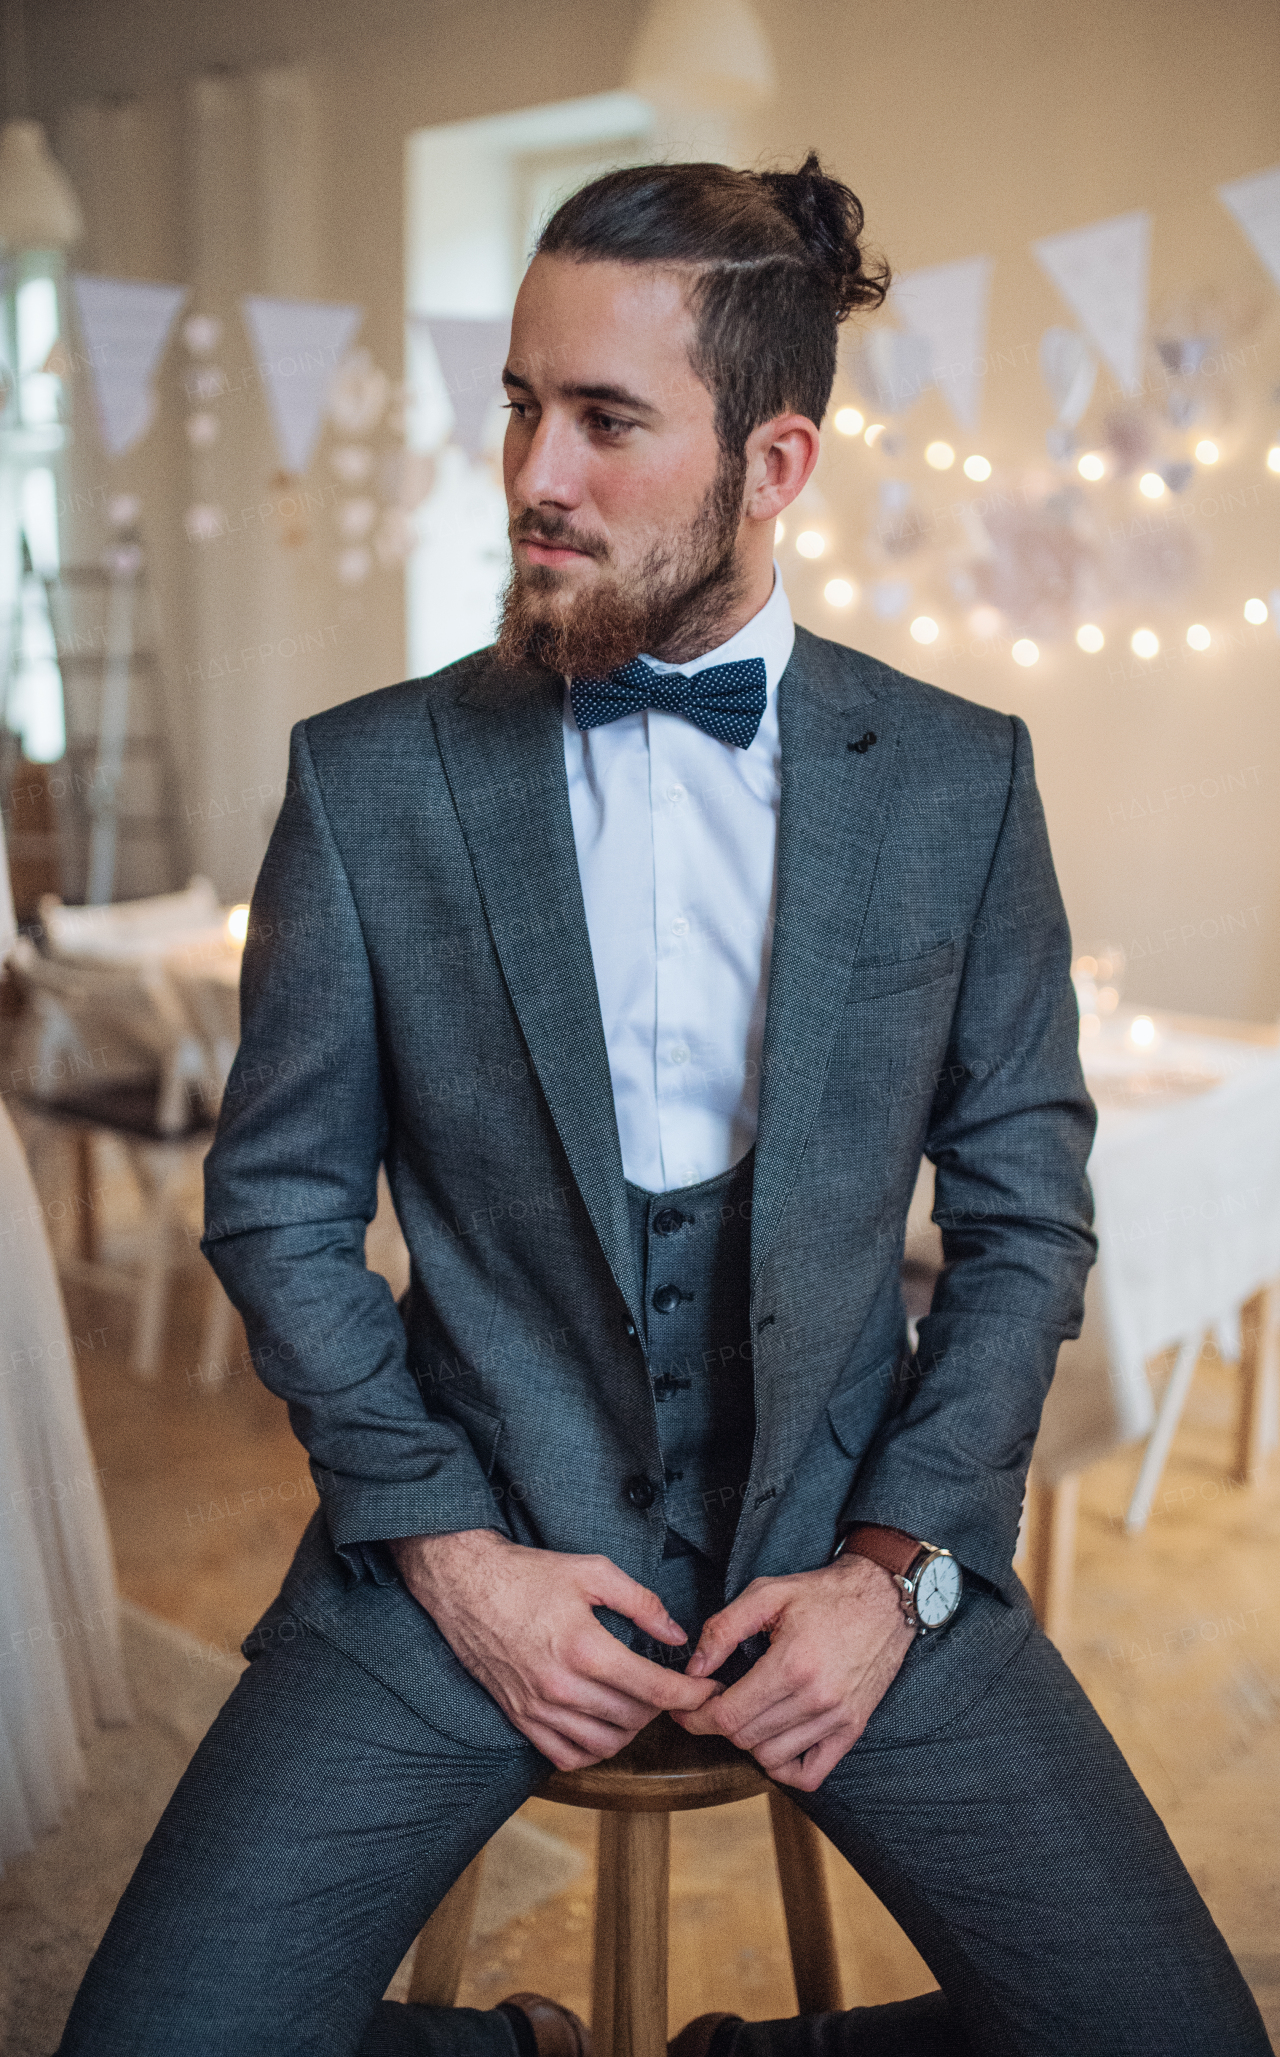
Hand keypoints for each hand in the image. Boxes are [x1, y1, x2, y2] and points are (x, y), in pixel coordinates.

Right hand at [389, 1529, 719, 1770]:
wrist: (464, 1585)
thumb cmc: (528, 1574)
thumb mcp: (592, 1571)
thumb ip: (641, 1602)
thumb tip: (676, 1633)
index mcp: (585, 1648)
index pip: (654, 1689)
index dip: (690, 1694)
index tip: (708, 1691)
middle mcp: (562, 1687)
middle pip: (633, 1720)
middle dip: (662, 1708)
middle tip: (671, 1688)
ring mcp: (538, 1708)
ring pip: (603, 1746)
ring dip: (630, 1731)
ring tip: (638, 1706)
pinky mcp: (520, 1718)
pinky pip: (566, 1757)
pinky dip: (592, 1750)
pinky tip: (602, 1725)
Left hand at [671, 1553, 914, 1790]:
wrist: (884, 1599)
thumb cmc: (823, 1594)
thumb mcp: (768, 1593)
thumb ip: (724, 1628)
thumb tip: (694, 1668)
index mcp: (791, 1664)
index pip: (729, 1715)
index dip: (698, 1717)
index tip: (686, 1709)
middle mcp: (816, 1698)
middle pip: (746, 1738)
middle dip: (719, 1725)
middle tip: (716, 1703)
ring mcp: (837, 1718)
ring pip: (772, 1757)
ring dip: (749, 1743)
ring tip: (746, 1715)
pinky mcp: (853, 1729)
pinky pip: (811, 1774)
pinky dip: (785, 1767)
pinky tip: (774, 1742)